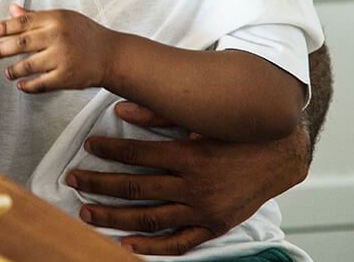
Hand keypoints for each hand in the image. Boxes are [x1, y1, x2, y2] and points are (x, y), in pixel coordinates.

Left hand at [0, 4, 113, 92]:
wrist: (111, 54)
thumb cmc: (84, 34)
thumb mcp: (63, 18)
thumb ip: (36, 16)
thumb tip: (12, 9)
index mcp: (55, 19)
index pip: (23, 22)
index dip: (3, 27)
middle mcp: (58, 36)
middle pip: (21, 43)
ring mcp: (62, 57)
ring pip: (28, 65)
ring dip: (13, 70)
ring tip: (6, 72)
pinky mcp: (67, 77)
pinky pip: (41, 84)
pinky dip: (28, 86)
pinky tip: (20, 86)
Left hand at [68, 101, 309, 255]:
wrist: (280, 156)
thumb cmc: (238, 132)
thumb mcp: (202, 118)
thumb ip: (160, 112)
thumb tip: (122, 107)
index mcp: (190, 155)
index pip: (137, 153)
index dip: (109, 149)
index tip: (88, 145)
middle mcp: (194, 186)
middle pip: (135, 188)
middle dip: (98, 184)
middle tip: (72, 180)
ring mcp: (203, 210)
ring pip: (149, 218)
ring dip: (114, 217)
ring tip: (86, 212)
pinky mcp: (213, 226)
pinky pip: (178, 243)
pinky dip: (152, 247)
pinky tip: (126, 244)